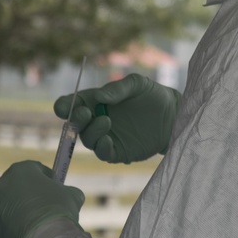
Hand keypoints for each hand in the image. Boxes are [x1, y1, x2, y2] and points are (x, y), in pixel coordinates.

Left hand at [0, 161, 85, 237]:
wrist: (45, 237)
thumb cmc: (59, 211)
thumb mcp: (72, 195)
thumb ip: (66, 190)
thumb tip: (70, 195)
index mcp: (21, 169)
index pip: (35, 169)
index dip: (46, 178)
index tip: (54, 188)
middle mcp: (3, 182)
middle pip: (17, 185)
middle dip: (29, 193)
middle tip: (42, 205)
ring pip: (8, 203)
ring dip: (18, 209)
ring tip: (34, 222)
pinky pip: (1, 220)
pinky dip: (10, 224)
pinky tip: (24, 232)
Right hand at [53, 73, 180, 163]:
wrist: (173, 115)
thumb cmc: (152, 95)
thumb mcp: (137, 84)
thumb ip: (118, 89)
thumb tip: (98, 97)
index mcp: (94, 101)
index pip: (71, 104)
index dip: (64, 106)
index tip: (64, 107)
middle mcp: (95, 120)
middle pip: (75, 124)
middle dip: (76, 119)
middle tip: (86, 112)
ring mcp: (105, 137)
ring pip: (87, 140)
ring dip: (91, 132)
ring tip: (106, 121)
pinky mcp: (117, 152)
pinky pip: (103, 153)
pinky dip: (101, 148)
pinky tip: (108, 140)